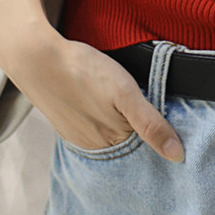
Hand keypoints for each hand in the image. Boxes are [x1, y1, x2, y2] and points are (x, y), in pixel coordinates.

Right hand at [0, 25, 183, 160]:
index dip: (158, 130)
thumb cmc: (82, 71)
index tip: (165, 113)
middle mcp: (93, 147)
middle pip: (127, 142)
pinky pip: (92, 125)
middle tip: (138, 99)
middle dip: (138, 127)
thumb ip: (151, 124)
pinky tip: (101, 100)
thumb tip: (178, 156)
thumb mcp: (126, 93)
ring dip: (119, 122)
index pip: (145, 146)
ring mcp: (77, 135)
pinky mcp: (65, 122)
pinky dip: (101, 116)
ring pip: (110, 134)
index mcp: (111, 143)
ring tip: (121, 99)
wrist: (36, 58)